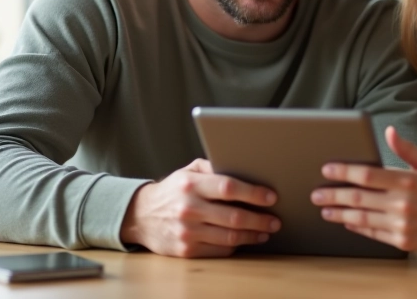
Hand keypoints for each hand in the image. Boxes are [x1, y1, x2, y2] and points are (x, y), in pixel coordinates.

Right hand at [120, 158, 280, 257]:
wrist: (140, 215)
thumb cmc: (173, 190)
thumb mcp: (188, 171)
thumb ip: (213, 166)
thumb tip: (244, 166)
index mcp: (191, 185)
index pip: (229, 187)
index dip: (253, 193)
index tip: (271, 196)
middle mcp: (189, 209)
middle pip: (234, 216)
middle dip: (260, 219)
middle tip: (276, 219)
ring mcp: (187, 232)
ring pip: (230, 237)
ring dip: (253, 235)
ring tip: (266, 230)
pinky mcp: (186, 250)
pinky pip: (220, 250)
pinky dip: (237, 245)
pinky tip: (247, 239)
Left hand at [310, 126, 416, 251]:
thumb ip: (406, 149)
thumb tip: (388, 131)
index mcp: (407, 181)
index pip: (366, 175)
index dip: (343, 172)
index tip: (327, 170)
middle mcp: (402, 204)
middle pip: (357, 198)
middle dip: (332, 195)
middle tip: (316, 194)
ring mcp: (401, 224)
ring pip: (361, 218)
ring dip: (339, 214)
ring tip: (325, 210)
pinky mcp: (402, 241)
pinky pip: (373, 233)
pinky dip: (357, 227)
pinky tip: (347, 221)